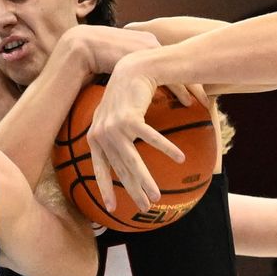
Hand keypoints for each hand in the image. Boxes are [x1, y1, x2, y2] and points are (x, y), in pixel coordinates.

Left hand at [87, 65, 193, 211]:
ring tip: (156, 196)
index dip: (105, 188)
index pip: (99, 168)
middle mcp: (101, 134)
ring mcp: (113, 127)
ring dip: (146, 180)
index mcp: (95, 136)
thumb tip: (127, 160)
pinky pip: (151, 139)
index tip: (110, 209)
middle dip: (133, 191)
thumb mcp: (116, 117)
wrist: (132, 66)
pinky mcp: (129, 119)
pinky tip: (180, 159)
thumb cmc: (128, 94)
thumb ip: (117, 137)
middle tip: (145, 207)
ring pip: (133, 162)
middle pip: (120, 170)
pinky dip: (167, 149)